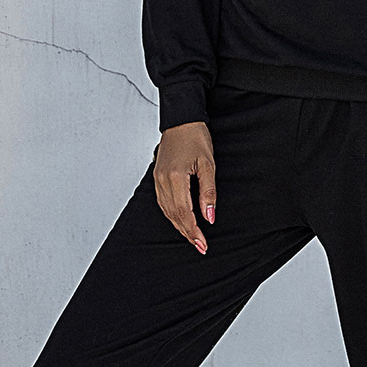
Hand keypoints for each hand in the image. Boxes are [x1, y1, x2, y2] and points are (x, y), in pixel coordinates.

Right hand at [154, 121, 216, 253]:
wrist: (181, 120)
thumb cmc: (196, 137)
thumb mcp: (208, 164)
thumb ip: (208, 192)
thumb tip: (209, 216)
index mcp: (175, 177)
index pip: (184, 212)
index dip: (193, 230)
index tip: (203, 243)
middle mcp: (163, 181)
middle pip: (174, 215)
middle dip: (187, 233)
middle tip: (200, 246)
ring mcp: (157, 180)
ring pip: (167, 211)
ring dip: (179, 226)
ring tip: (193, 238)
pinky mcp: (157, 178)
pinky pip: (163, 203)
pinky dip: (172, 215)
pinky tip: (180, 221)